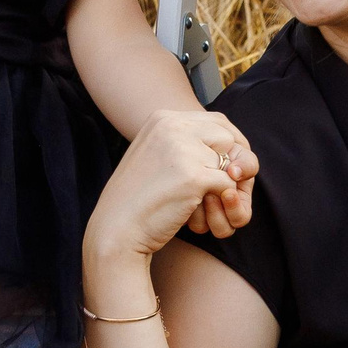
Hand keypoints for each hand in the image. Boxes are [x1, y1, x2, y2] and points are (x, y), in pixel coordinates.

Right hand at [87, 111, 258, 262]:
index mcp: (162, 118)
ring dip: (222, 182)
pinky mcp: (194, 176)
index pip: (216, 120)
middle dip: (231, 160)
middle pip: (227, 136)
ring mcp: (184, 150)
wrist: (116, 229)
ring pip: (230, 161)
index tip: (225, 164)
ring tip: (201, 197)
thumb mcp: (154, 155)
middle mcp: (173, 126)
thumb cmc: (137, 197)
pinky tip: (199, 206)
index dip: (226, 144)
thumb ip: (182, 141)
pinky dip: (221, 198)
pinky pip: (228, 184)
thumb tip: (225, 137)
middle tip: (218, 183)